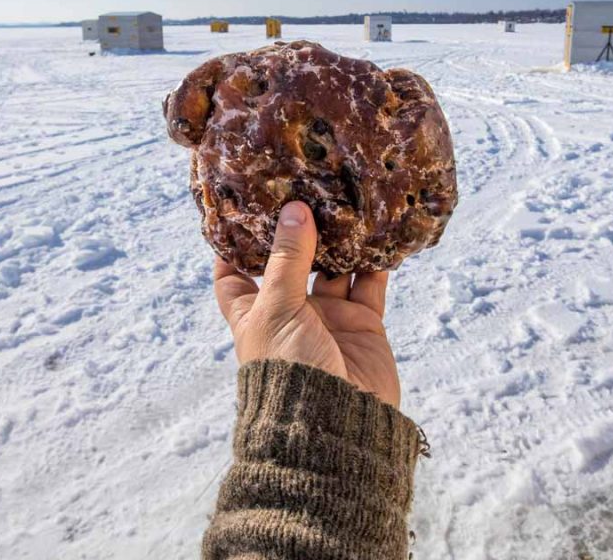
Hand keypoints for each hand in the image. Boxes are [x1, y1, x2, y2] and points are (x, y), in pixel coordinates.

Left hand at [214, 201, 400, 407]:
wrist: (336, 425)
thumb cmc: (289, 370)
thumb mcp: (278, 309)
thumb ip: (287, 259)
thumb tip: (295, 211)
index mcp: (255, 312)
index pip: (232, 276)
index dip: (232, 246)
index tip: (238, 208)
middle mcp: (290, 311)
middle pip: (290, 261)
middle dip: (298, 230)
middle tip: (306, 187)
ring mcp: (327, 317)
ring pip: (334, 268)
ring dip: (340, 239)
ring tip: (345, 200)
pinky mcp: (362, 325)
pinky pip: (369, 285)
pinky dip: (375, 262)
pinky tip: (380, 233)